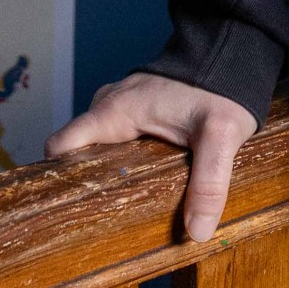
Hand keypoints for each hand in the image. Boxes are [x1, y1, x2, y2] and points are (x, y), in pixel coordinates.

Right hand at [48, 72, 259, 242]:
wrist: (232, 55)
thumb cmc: (221, 89)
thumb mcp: (220, 137)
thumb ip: (208, 183)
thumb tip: (197, 232)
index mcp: (115, 111)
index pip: (61, 145)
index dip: (56, 177)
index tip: (66, 210)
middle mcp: (109, 108)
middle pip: (78, 153)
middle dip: (86, 185)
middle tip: (102, 222)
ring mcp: (120, 109)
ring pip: (97, 149)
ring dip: (106, 175)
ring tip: (122, 211)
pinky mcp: (135, 114)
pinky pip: (115, 142)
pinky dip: (121, 164)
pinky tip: (141, 188)